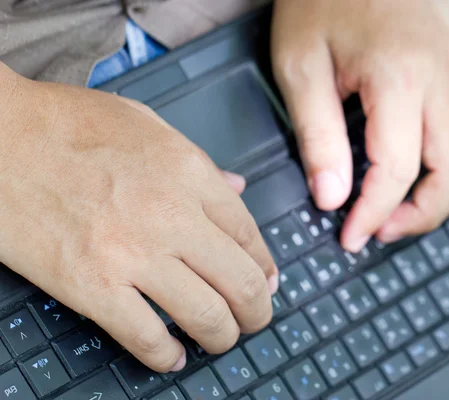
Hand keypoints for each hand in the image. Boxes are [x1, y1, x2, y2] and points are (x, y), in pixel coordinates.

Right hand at [0, 65, 277, 371]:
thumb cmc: (69, 125)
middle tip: (253, 320)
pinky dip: (165, 355)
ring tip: (218, 339)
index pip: (250, 234)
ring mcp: (133, 254)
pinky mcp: (91, 286)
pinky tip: (171, 356)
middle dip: (256, 311)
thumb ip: (200, 163)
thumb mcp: (149, 126)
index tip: (267, 282)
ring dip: (222, 337)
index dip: (265, 268)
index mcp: (190, 173)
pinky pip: (146, 337)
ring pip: (206, 316)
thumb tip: (238, 189)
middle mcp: (172, 215)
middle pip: (241, 282)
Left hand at [272, 0, 448, 250]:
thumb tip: (332, 198)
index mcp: (400, 76)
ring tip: (404, 213)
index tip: (350, 237)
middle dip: (420, 216)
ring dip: (448, 199)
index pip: (398, 170)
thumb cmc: (321, 4)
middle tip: (379, 231)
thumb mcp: (299, 67)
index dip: (374, 214)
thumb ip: (318, 136)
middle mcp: (444, 78)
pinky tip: (429, 179)